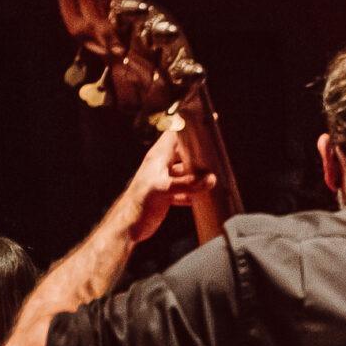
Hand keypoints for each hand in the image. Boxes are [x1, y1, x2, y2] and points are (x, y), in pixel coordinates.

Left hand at [118, 125, 217, 242]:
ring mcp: (164, 179)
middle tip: (216, 155)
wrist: (128, 226)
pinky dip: (192, 192)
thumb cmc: (138, 202)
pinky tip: (200, 197)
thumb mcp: (163, 188)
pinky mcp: (166, 194)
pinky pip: (184, 189)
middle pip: (184, 152)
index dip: (190, 124)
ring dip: (197, 176)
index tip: (207, 119)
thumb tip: (210, 179)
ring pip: (186, 172)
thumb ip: (187, 183)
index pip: (175, 133)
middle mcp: (162, 165)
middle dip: (200, 154)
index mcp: (159, 156)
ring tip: (212, 178)